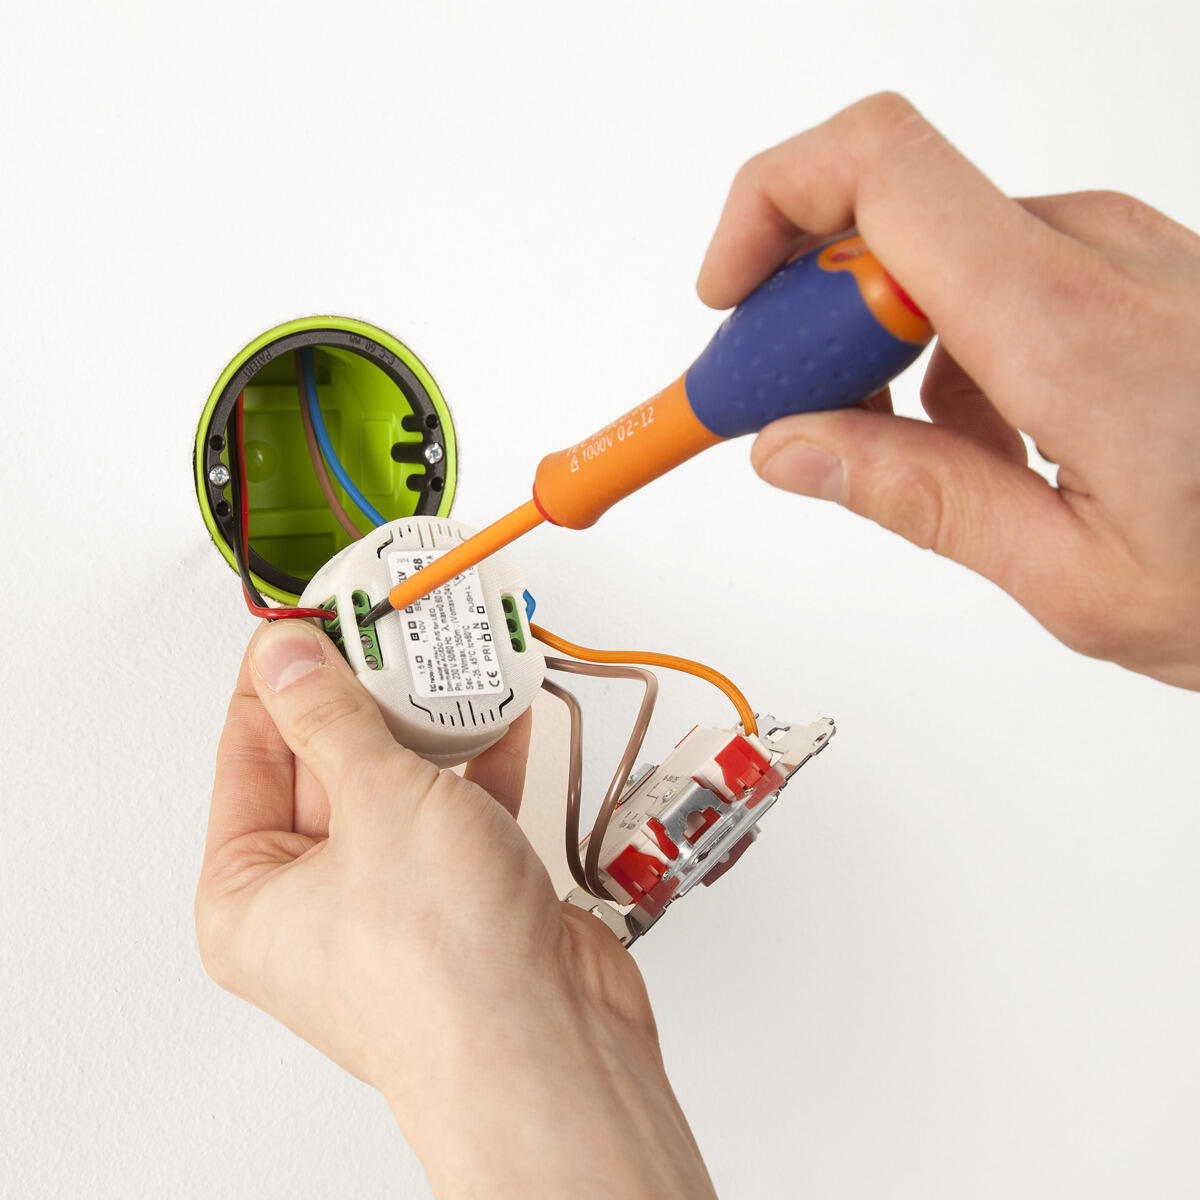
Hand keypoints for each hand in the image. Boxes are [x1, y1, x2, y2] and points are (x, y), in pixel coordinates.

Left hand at [196, 619, 714, 1197]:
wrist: (551, 1045)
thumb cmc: (445, 972)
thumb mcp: (375, 804)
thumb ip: (332, 719)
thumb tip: (289, 659)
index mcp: (252, 895)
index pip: (249, 755)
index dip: (280, 678)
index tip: (312, 619)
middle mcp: (315, 904)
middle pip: (328, 765)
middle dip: (366, 693)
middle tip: (387, 628)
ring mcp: (392, 902)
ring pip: (400, 785)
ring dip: (428, 722)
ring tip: (445, 656)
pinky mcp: (459, 900)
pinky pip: (457, 812)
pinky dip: (480, 764)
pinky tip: (500, 713)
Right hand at [698, 92, 1199, 689]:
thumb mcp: (1073, 580)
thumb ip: (915, 499)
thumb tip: (790, 448)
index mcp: (1065, 326)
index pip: (874, 167)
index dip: (765, 208)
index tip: (724, 306)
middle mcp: (1095, 257)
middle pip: (886, 215)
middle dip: (804, 314)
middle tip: (786, 419)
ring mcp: (1124, 256)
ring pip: (940, 257)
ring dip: (884, 350)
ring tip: (912, 464)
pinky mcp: (1138, 273)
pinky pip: (1003, 278)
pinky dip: (954, 353)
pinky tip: (990, 445)